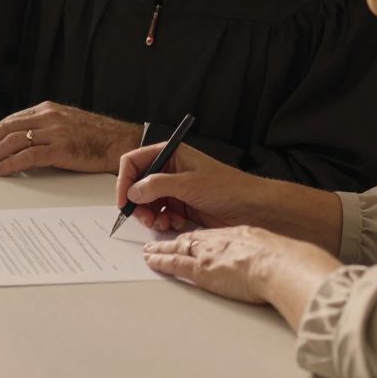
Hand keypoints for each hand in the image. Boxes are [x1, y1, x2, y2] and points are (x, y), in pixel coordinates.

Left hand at [0, 101, 139, 175]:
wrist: (122, 142)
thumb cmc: (96, 138)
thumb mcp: (66, 125)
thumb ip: (44, 130)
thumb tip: (19, 145)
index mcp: (46, 110)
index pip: (9, 121)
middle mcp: (47, 117)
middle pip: (5, 129)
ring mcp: (54, 131)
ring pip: (12, 142)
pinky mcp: (61, 148)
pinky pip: (28, 156)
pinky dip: (9, 164)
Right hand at [115, 143, 267, 230]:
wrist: (252, 208)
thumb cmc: (228, 187)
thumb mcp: (189, 183)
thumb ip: (157, 185)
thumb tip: (133, 191)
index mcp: (171, 154)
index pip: (135, 161)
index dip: (125, 180)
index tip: (124, 200)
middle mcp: (170, 170)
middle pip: (138, 184)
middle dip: (137, 202)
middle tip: (143, 217)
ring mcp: (175, 189)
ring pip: (147, 202)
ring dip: (149, 215)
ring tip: (160, 222)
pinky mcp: (181, 206)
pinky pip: (160, 214)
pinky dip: (162, 221)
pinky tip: (175, 223)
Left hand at [143, 227, 340, 324]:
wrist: (280, 266)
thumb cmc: (283, 260)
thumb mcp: (272, 248)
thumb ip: (265, 252)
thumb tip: (273, 262)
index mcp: (237, 235)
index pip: (212, 235)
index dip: (198, 237)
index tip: (190, 238)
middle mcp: (219, 241)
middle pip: (191, 239)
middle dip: (174, 239)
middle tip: (160, 239)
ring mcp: (208, 255)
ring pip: (178, 248)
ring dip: (161, 249)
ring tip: (149, 250)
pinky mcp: (202, 271)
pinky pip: (175, 263)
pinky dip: (161, 260)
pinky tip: (151, 260)